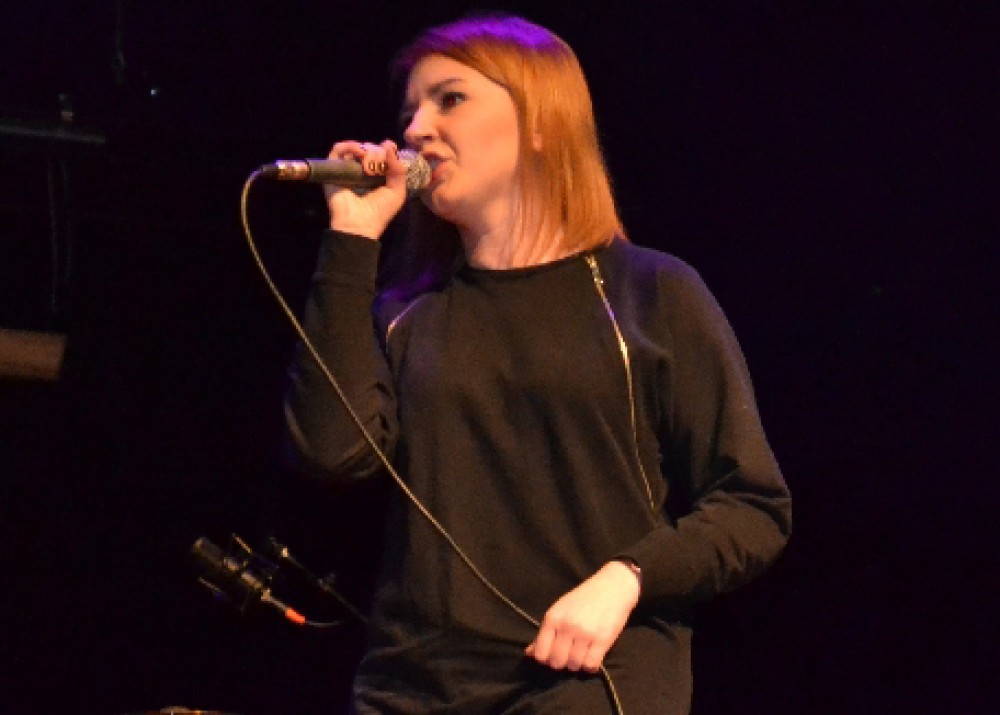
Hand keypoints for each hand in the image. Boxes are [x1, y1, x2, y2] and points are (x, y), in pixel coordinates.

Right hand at [324, 139, 408, 238]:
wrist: (359, 224)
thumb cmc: (380, 211)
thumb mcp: (397, 192)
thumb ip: (398, 170)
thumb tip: (389, 145)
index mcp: (376, 178)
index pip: (380, 156)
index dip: (385, 150)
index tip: (390, 147)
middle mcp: (361, 173)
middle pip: (367, 150)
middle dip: (375, 149)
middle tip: (379, 156)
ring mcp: (346, 171)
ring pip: (352, 149)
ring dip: (362, 147)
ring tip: (368, 154)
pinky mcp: (333, 171)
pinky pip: (337, 151)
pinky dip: (347, 146)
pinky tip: (359, 151)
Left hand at [524, 561, 639, 672]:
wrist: (612, 586)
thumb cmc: (584, 598)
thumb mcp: (560, 610)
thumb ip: (545, 633)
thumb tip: (528, 654)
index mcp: (552, 618)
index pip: (540, 653)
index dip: (546, 659)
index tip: (553, 655)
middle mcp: (566, 626)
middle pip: (556, 662)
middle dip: (562, 663)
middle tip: (569, 655)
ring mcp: (584, 634)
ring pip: (574, 665)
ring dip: (577, 664)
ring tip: (582, 653)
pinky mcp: (602, 640)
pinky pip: (591, 665)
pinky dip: (590, 666)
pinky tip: (592, 656)